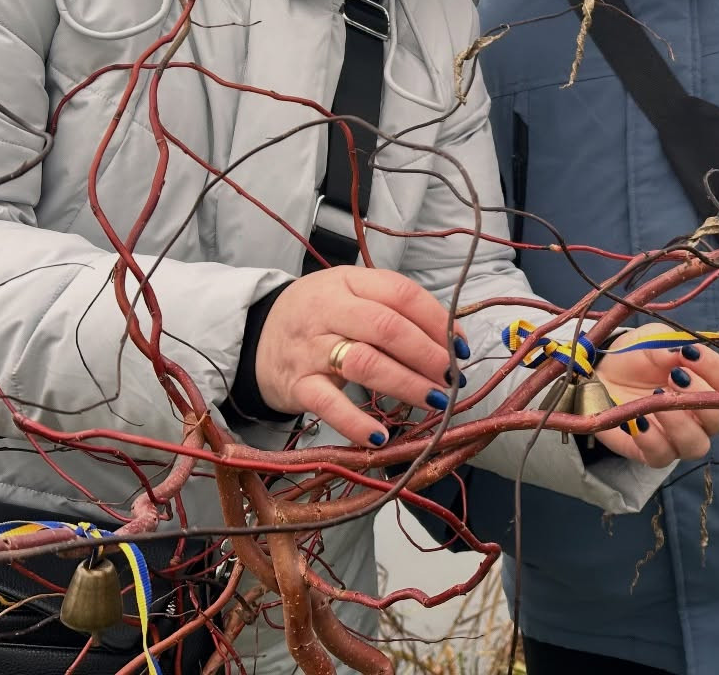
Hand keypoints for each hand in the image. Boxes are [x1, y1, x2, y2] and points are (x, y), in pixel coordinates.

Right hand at [253, 267, 468, 446]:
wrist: (257, 334)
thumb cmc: (321, 316)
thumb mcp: (353, 296)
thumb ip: (396, 311)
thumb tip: (452, 339)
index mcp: (350, 282)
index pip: (401, 294)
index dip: (437, 321)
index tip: (461, 347)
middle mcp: (329, 310)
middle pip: (387, 327)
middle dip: (428, 354)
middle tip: (453, 377)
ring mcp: (310, 347)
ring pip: (364, 362)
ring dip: (406, 384)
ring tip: (435, 400)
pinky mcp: (296, 384)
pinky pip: (327, 404)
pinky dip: (355, 422)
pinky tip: (380, 437)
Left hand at [590, 323, 718, 467]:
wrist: (600, 375)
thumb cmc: (635, 356)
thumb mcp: (649, 339)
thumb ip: (666, 343)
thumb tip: (679, 352)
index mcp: (706, 381)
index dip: (713, 367)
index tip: (688, 353)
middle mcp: (700, 414)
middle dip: (702, 397)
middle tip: (675, 377)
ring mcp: (679, 437)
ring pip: (697, 444)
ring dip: (680, 423)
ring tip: (656, 400)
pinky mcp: (653, 453)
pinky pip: (662, 457)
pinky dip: (651, 440)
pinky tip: (636, 421)